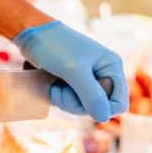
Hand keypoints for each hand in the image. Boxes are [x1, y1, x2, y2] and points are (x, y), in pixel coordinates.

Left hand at [13, 20, 127, 122]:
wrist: (32, 34)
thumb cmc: (55, 46)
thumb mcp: (74, 70)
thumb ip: (91, 95)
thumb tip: (104, 118)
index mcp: (111, 67)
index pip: (119, 104)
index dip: (102, 108)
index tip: (82, 98)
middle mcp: (103, 74)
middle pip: (98, 108)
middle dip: (77, 103)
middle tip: (60, 89)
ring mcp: (87, 80)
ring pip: (83, 108)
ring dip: (65, 101)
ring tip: (54, 86)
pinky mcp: (73, 83)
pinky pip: (71, 102)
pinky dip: (60, 98)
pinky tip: (52, 86)